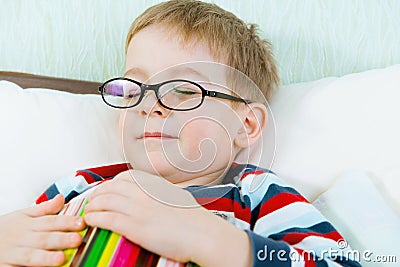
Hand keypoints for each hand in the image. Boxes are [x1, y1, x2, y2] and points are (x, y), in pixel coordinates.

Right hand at [0, 195, 85, 266]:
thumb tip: (61, 198)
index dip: (67, 222)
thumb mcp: (22, 215)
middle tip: (77, 239)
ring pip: (30, 256)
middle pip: (44, 239)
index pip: (51, 221)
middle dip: (61, 239)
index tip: (81, 223)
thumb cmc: (6, 229)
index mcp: (29, 224)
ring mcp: (13, 254)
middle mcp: (22, 238)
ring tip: (61, 259)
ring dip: (45, 258)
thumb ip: (44, 209)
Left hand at [84, 170, 251, 266]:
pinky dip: (95, 218)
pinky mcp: (135, 227)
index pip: (124, 177)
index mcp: (155, 185)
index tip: (105, 190)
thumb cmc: (194, 219)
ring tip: (88, 211)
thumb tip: (155, 196)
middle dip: (96, 193)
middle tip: (91, 200)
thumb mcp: (177, 197)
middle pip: (110, 188)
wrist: (203, 234)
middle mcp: (144, 193)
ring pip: (104, 201)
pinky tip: (91, 220)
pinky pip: (106, 218)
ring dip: (92, 205)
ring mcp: (138, 209)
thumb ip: (161, 194)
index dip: (110, 183)